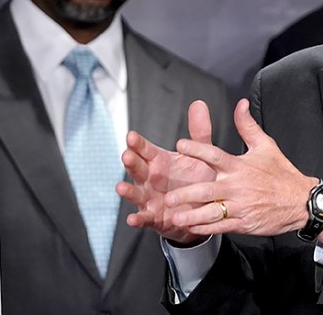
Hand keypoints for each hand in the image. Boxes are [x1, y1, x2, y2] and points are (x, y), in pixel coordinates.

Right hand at [116, 100, 216, 243]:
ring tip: (120, 187)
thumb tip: (199, 103)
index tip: (131, 135)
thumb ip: (199, 132)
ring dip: (128, 191)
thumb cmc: (197, 179)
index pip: (146, 150)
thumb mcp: (200, 155)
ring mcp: (150, 198)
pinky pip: (145, 218)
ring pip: (136, 193)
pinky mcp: (154, 217)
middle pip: (138, 169)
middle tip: (126, 155)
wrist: (202, 210)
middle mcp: (151, 178)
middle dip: (131, 162)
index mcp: (160, 161)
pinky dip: (138, 219)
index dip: (139, 144)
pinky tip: (133, 219)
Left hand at [163, 98, 318, 236]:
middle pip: (207, 190)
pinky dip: (206, 228)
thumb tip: (240, 105)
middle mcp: (238, 186)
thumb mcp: (266, 145)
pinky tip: (193, 228)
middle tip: (170, 197)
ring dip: (192, 215)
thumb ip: (248, 126)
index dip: (197, 149)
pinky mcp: (244, 223)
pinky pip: (221, 227)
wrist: (301, 201)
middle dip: (187, 194)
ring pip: (212, 212)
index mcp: (240, 166)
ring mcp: (241, 206)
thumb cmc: (282, 174)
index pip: (215, 155)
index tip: (181, 145)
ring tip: (176, 217)